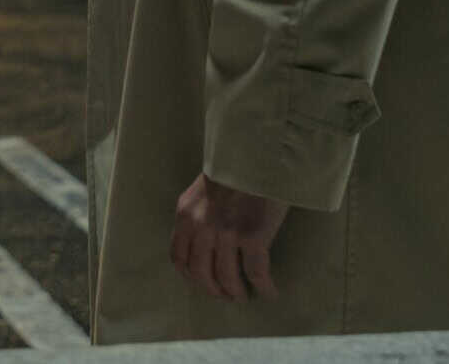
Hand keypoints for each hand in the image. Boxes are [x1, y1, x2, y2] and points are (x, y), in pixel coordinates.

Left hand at [170, 172, 288, 301]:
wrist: (258, 152)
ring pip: (226, 277)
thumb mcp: (203, 189)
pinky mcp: (252, 236)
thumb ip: (199, 214)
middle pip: (200, 272)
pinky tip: (270, 293)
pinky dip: (264, 288)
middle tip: (225, 296)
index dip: (189, 276)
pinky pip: (256, 273)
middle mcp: (201, 226)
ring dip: (235, 292)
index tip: (201, 284)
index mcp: (185, 213)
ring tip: (244, 296)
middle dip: (212, 289)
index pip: (178, 256)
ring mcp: (226, 233)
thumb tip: (206, 242)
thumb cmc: (236, 168)